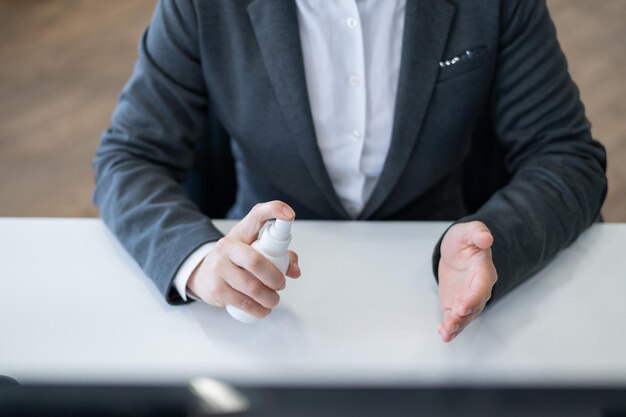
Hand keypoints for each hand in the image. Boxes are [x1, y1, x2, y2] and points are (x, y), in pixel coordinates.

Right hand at [188, 201, 300, 317]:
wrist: (203, 274)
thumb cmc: (237, 260)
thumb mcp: (255, 250)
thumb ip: (280, 255)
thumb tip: (295, 271)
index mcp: (242, 231)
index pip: (258, 214)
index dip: (274, 210)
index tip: (290, 214)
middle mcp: (227, 245)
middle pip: (256, 261)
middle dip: (275, 278)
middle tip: (281, 285)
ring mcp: (218, 266)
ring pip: (251, 286)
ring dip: (269, 298)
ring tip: (273, 300)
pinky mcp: (215, 287)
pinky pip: (242, 302)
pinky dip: (258, 309)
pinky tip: (263, 310)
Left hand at [437, 221, 496, 341]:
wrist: (457, 251)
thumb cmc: (465, 241)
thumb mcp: (470, 231)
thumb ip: (478, 233)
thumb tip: (486, 238)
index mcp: (484, 271)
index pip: (481, 287)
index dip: (473, 297)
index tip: (463, 306)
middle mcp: (479, 288)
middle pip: (474, 305)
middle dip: (464, 315)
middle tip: (453, 322)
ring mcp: (468, 298)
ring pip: (466, 316)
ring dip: (457, 325)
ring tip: (447, 332)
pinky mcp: (456, 304)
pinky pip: (455, 318)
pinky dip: (450, 327)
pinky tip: (444, 333)